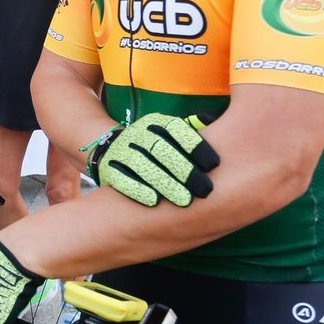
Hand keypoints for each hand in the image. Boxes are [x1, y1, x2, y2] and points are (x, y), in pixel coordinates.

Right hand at [93, 113, 218, 206]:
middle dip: (184, 170)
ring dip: (164, 183)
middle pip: (161, 149)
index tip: (214, 165)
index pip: (176, 129)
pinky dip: (137, 189)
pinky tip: (154, 201)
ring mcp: (122, 150)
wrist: (114, 150)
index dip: (195, 146)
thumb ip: (193, 129)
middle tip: (205, 189)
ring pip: (142, 164)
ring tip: (184, 200)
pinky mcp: (109, 168)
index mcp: (156, 122)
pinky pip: (121, 178)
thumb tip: (214, 121)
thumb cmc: (157, 147)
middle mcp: (138, 133)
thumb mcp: (171, 134)